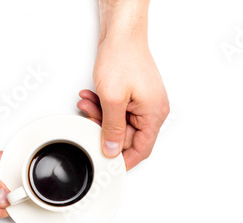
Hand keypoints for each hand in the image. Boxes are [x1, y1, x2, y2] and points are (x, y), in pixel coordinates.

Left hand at [78, 0, 168, 169]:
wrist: (122, 33)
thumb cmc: (123, 57)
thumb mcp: (112, 99)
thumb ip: (112, 129)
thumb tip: (112, 149)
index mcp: (154, 114)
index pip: (141, 149)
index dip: (124, 162)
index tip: (110, 168)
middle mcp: (153, 110)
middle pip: (128, 136)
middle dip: (104, 129)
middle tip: (89, 122)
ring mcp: (145, 102)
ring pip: (119, 122)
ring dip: (100, 115)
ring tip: (88, 104)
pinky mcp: (135, 95)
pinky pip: (119, 109)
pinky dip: (104, 106)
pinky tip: (92, 98)